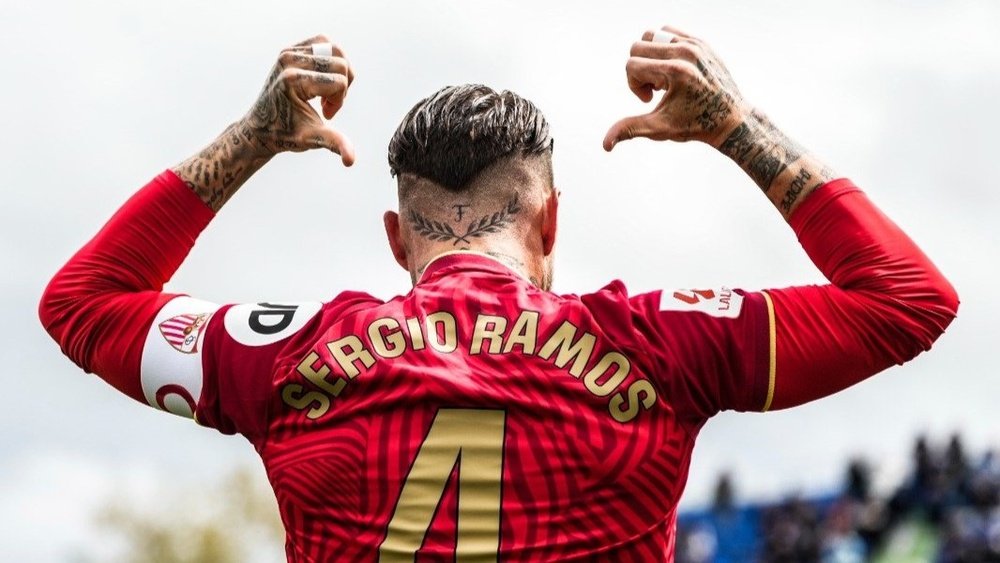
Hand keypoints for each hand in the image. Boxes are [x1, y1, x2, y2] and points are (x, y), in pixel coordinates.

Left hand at [241, 34, 355, 165]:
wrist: (260, 128)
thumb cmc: (285, 134)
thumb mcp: (312, 139)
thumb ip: (334, 143)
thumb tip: (351, 160)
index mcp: (293, 80)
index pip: (339, 81)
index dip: (339, 101)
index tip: (326, 115)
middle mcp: (289, 61)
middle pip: (341, 63)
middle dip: (342, 86)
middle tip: (327, 104)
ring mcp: (287, 53)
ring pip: (335, 50)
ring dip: (339, 71)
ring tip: (326, 90)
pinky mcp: (288, 50)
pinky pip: (323, 42)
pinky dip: (330, 59)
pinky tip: (322, 78)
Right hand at [603, 25, 748, 150]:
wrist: (731, 119)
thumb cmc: (695, 125)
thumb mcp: (660, 128)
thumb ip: (630, 129)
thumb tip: (605, 144)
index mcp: (675, 71)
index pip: (631, 65)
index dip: (633, 85)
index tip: (650, 99)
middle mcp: (685, 52)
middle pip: (638, 46)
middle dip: (639, 69)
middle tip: (657, 89)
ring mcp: (695, 44)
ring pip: (652, 35)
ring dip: (650, 56)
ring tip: (664, 78)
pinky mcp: (701, 41)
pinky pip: (669, 32)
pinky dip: (663, 49)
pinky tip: (673, 71)